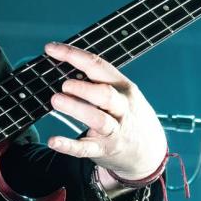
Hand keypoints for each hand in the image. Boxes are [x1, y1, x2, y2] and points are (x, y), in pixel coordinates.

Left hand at [42, 42, 167, 184]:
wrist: (149, 151)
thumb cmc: (127, 115)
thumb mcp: (121, 94)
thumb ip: (97, 81)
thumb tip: (62, 69)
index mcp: (123, 87)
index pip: (98, 66)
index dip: (74, 55)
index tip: (51, 49)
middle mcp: (121, 108)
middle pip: (106, 95)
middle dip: (84, 88)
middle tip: (64, 85)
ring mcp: (114, 131)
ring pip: (98, 120)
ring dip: (76, 109)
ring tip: (56, 101)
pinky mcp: (104, 150)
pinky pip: (86, 149)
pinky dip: (69, 145)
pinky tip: (53, 141)